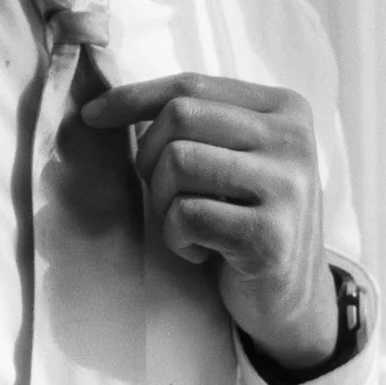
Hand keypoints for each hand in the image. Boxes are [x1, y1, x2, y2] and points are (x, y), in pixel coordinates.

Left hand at [82, 73, 338, 370]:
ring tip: (186, 226)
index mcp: (283, 108)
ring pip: (179, 161)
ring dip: (163, 202)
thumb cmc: (242, 219)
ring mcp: (288, 186)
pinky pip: (187, 215)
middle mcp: (294, 139)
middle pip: (181, 116)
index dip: (133, 97)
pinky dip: (176, 237)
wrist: (288, 299)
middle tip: (165, 195)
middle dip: (150, 156)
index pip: (191, 85)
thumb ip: (191, 124)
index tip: (92, 115)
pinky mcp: (271, 235)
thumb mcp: (228, 157)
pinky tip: (201, 253)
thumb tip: (102, 106)